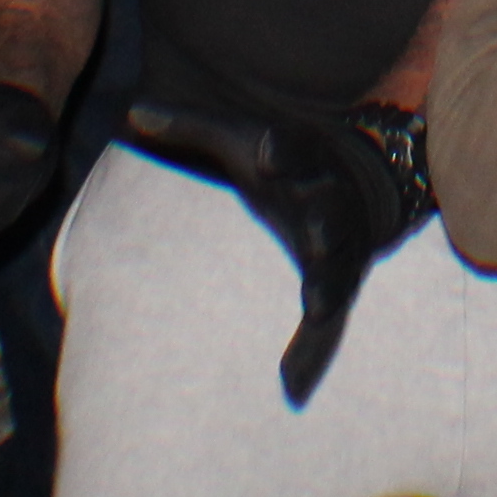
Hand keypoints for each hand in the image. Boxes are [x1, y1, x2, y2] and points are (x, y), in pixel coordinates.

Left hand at [121, 97, 434, 403]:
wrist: (364, 183)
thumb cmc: (282, 162)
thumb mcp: (240, 137)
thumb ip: (189, 127)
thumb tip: (132, 111)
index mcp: (302, 161)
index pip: (295, 150)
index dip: (284, 152)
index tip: (269, 153)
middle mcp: (326, 204)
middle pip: (328, 211)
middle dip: (322, 221)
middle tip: (313, 235)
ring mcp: (339, 248)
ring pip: (339, 269)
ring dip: (329, 286)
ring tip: (318, 306)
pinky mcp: (340, 287)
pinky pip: (330, 324)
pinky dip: (313, 352)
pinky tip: (292, 384)